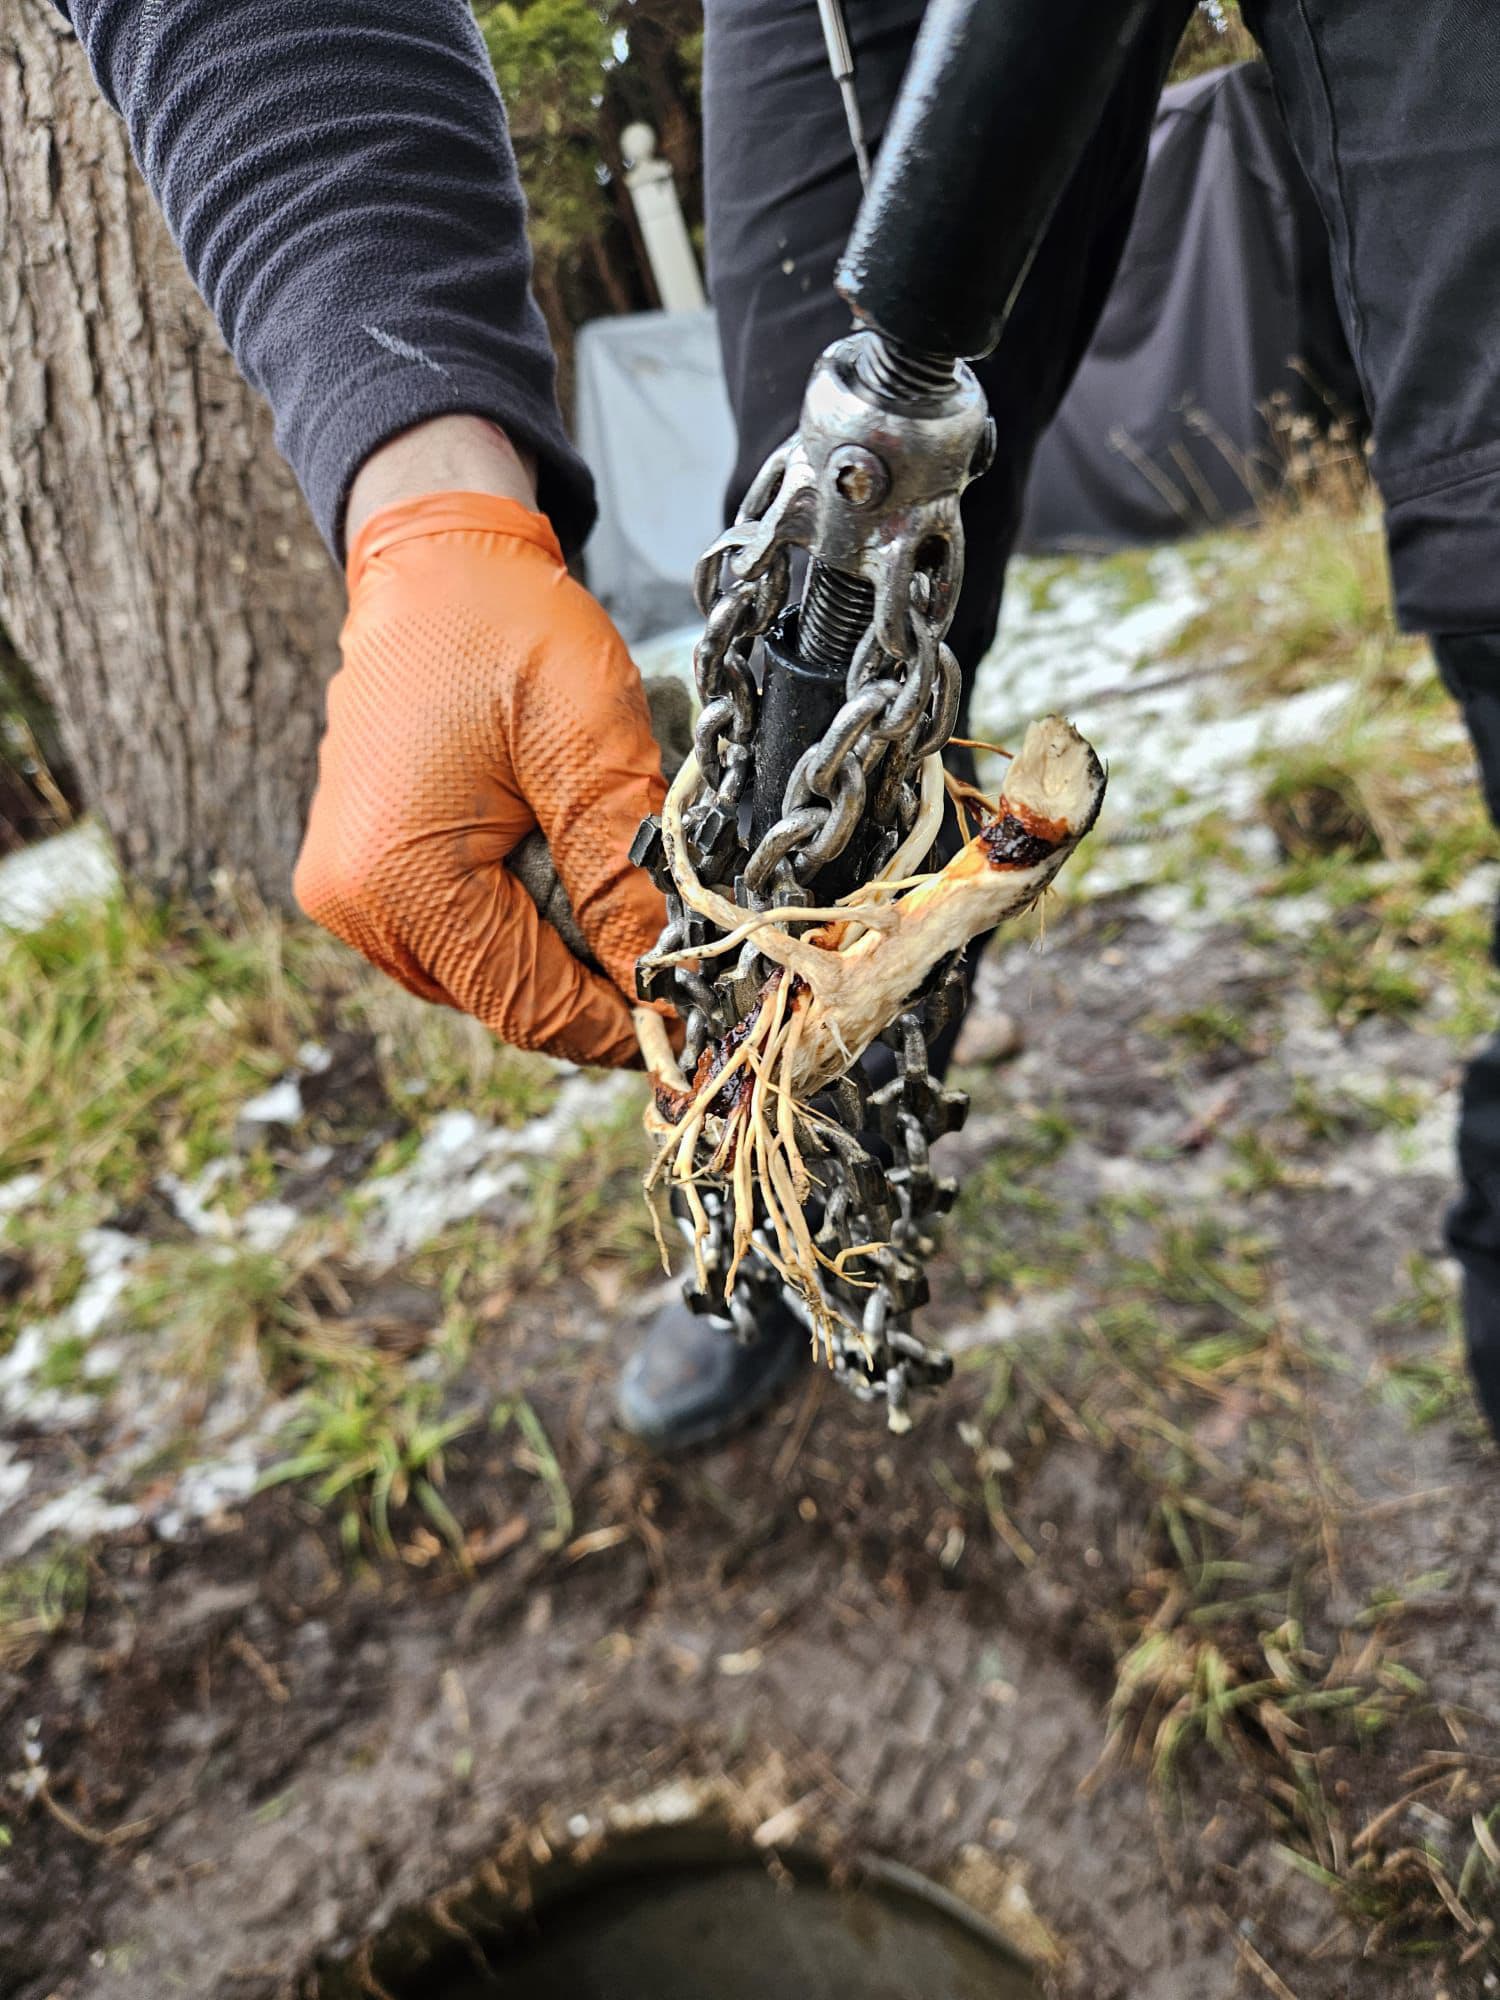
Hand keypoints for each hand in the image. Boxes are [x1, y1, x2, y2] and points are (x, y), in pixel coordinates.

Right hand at [295, 425, 668, 1067]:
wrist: (436, 562)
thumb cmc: (508, 629)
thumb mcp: (595, 749)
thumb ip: (623, 883)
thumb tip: (663, 990)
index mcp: (398, 877)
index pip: (530, 1004)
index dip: (622, 1023)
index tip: (696, 1014)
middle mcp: (355, 905)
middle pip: (507, 1001)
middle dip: (595, 980)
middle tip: (673, 942)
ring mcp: (348, 896)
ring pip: (486, 976)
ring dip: (559, 949)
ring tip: (601, 868)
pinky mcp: (359, 879)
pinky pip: (460, 937)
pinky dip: (522, 919)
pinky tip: (551, 855)